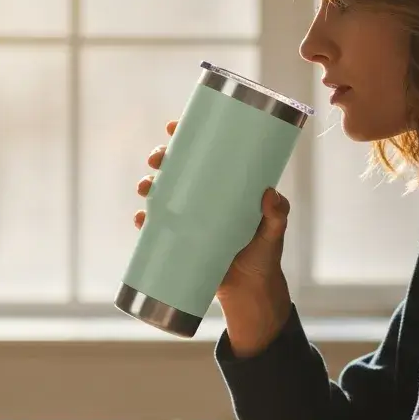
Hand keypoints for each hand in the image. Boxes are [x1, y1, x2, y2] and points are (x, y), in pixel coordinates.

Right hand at [135, 119, 292, 300]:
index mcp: (226, 186)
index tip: (173, 127)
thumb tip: (270, 194)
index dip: (186, 137)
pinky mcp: (180, 240)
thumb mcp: (274, 232)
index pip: (204, 153)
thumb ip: (277, 214)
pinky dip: (145, 221)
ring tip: (145, 189)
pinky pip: (156, 227)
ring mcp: (190, 218)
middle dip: (161, 158)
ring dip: (148, 186)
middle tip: (157, 160)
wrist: (250, 291)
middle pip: (177, 168)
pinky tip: (141, 220)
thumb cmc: (265, 255)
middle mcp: (205, 197)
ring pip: (162, 193)